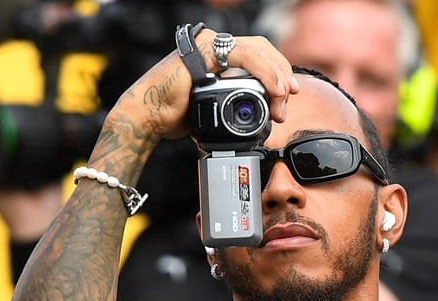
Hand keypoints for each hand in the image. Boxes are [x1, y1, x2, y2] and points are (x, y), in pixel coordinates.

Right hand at [110, 28, 300, 144]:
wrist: (149, 118)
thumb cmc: (174, 114)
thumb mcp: (214, 107)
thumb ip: (234, 101)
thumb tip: (261, 113)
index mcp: (216, 55)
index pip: (257, 53)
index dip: (277, 70)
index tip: (288, 93)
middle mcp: (213, 45)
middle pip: (261, 48)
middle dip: (282, 73)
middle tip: (289, 97)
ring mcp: (208, 45)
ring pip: (257, 50)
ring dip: (276, 76)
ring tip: (282, 99)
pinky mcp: (204, 51)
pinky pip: (245, 56)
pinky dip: (265, 73)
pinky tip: (274, 89)